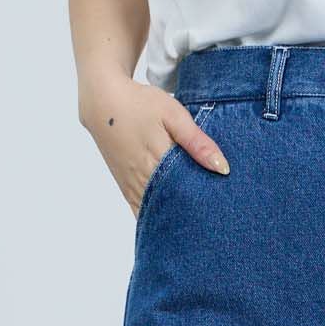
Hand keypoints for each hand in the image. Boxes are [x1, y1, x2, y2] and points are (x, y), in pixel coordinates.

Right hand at [79, 73, 228, 214]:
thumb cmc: (140, 104)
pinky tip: (169, 219)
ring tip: (193, 223)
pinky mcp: (124, 186)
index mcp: (157, 162)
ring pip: (154, 213)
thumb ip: (197, 142)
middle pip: (171, 208)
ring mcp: (131, 186)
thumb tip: (222, 168)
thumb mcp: (173, 115)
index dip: (202, 206)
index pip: (185, 195)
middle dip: (189, 215)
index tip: (218, 211)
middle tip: (210, 221)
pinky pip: (140, 210)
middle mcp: (142, 179)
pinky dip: (155, 215)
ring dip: (172, 217)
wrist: (102, 102)